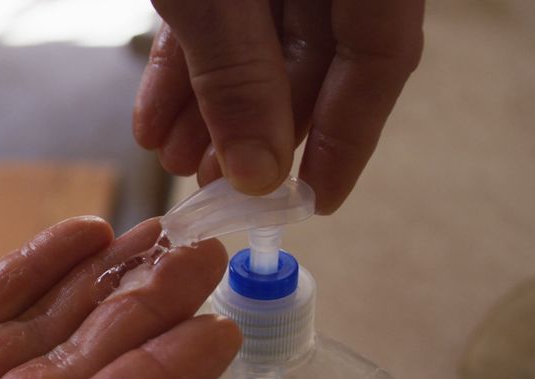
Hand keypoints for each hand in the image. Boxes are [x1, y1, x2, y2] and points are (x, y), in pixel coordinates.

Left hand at [134, 0, 423, 212]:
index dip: (349, 138)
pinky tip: (153, 120)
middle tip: (215, 186)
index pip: (381, 57)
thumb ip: (239, 74)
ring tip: (174, 157)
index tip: (316, 203)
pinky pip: (217, 15)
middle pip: (316, 58)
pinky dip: (185, 65)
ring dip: (212, 108)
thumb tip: (258, 175)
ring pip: (260, 43)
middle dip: (255, 128)